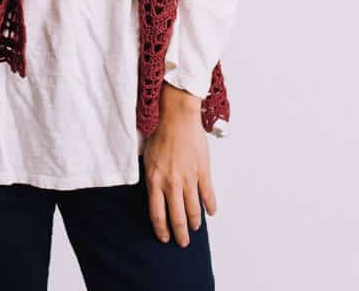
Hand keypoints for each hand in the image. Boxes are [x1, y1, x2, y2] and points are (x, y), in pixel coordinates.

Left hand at [143, 82, 216, 247]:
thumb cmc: (160, 132)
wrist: (177, 116)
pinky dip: (210, 206)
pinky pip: (208, 194)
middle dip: (181, 234)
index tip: (165, 238)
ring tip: (196, 229)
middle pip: (177, 218)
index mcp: (155, 180)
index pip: (158, 215)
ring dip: (195, 222)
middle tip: (183, 242)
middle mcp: (171, 183)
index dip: (162, 230)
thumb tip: (152, 193)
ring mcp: (188, 178)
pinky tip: (211, 212)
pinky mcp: (202, 171)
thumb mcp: (147, 157)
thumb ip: (151, 177)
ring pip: (193, 210)